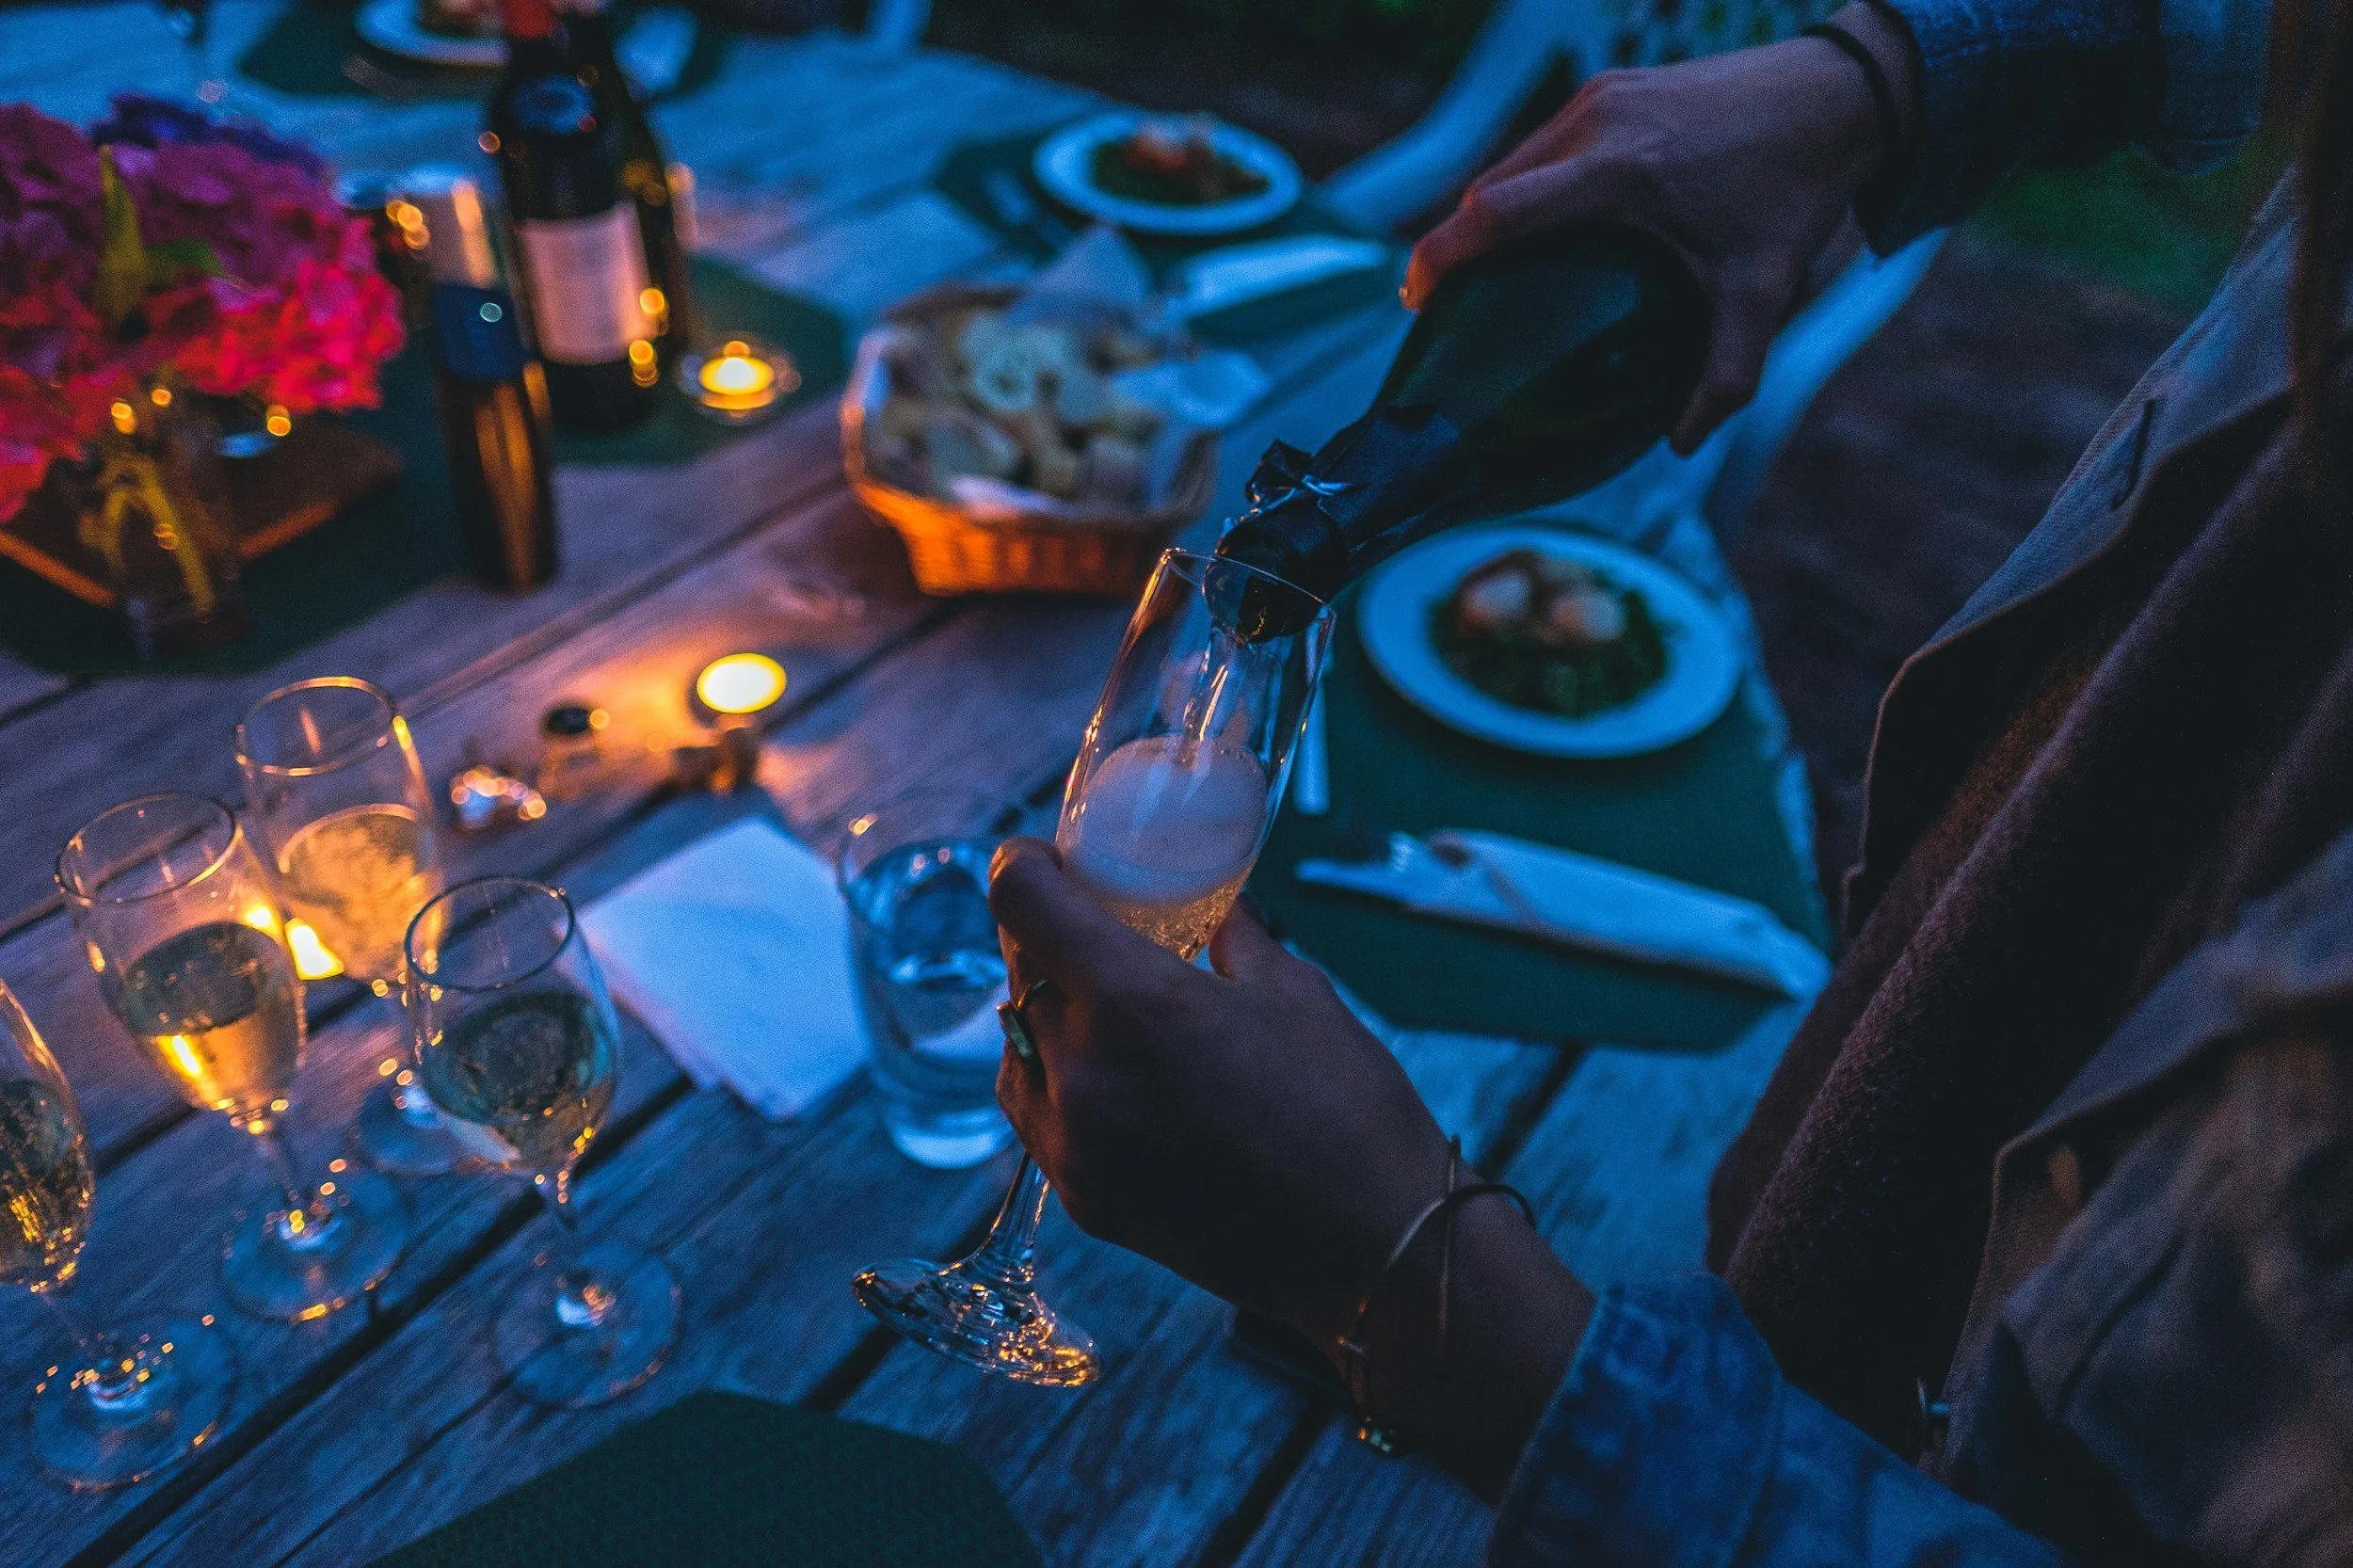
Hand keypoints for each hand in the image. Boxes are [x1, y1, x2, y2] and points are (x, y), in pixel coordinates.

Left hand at [987, 836, 1455, 1339]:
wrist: (1373, 1249)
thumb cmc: (1349, 1110)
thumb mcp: (1294, 991)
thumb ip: (1229, 937)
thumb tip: (1208, 903)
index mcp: (1135, 1002)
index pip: (1020, 901)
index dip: (1020, 864)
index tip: (1040, 858)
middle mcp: (1084, 1071)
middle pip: (1017, 970)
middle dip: (1044, 936)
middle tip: (1087, 923)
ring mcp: (1075, 1144)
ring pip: (1015, 1044)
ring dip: (1045, 1010)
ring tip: (1105, 1004)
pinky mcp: (1082, 1197)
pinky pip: (1035, 1113)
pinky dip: (1056, 1078)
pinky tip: (1111, 1070)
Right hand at [1403, 2, 1916, 452]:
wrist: (1840, 93)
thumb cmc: (1798, 191)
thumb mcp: (1765, 292)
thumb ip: (1725, 375)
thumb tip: (1682, 445)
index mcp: (1616, 172)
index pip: (1495, 213)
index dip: (1439, 256)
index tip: (1411, 297)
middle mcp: (1596, 123)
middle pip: (1492, 185)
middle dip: (1454, 240)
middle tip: (1435, 298)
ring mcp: (1604, 97)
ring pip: (1516, 158)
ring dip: (1490, 209)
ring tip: (1479, 265)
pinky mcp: (1617, 86)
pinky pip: (1548, 140)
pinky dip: (1528, 182)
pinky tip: (1538, 221)